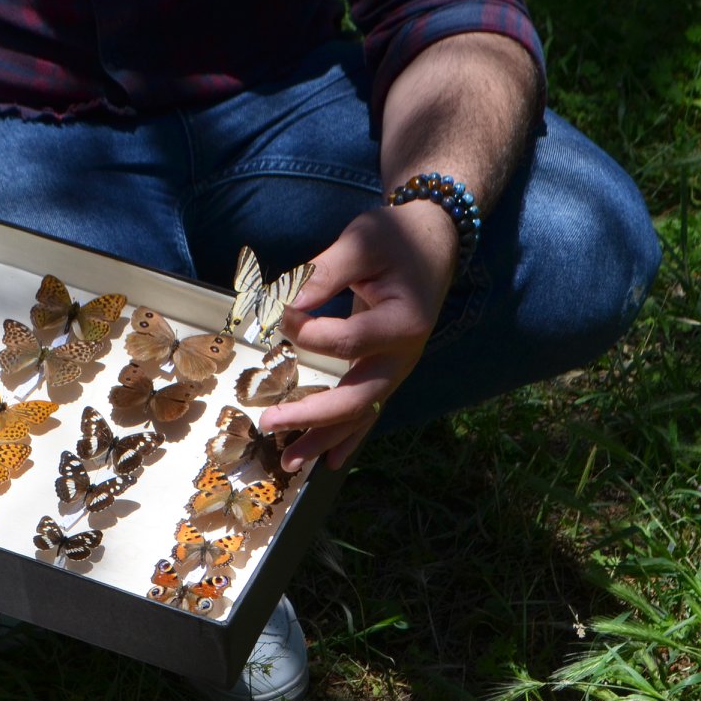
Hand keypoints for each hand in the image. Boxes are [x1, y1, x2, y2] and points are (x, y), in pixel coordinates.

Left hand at [260, 199, 458, 470]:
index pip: (346, 340)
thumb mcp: (361, 241)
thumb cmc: (394, 238)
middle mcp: (405, 355)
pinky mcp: (388, 373)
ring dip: (324, 439)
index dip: (306, 330)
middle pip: (358, 397)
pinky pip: (368, 412)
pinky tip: (327, 461)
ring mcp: (398, 369)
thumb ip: (323, 272)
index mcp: (402, 322)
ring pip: (361, 414)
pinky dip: (347, 438)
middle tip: (268, 421)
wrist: (432, 242)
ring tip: (289, 463)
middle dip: (311, 415)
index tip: (279, 310)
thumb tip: (285, 303)